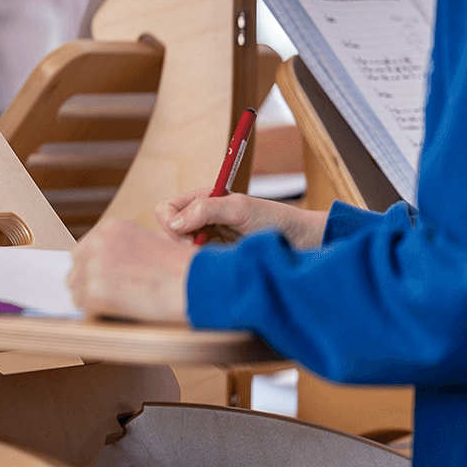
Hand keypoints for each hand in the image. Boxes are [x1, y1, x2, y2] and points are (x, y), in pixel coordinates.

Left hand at [67, 219, 193, 321]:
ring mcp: (94, 266)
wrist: (195, 283)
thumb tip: (103, 269)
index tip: (105, 280)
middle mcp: (98, 242)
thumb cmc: (182, 268)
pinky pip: (82, 306)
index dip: (94, 268)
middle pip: (75, 269)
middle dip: (89, 283)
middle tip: (111, 296)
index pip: (84, 250)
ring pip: (76, 289)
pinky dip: (96, 312)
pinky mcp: (95, 291)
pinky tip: (118, 311)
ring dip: (92, 299)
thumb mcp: (150, 242)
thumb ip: (122, 249)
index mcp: (110, 228)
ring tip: (119, 304)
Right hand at [157, 188, 325, 250]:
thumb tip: (173, 223)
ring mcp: (206, 239)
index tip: (190, 236)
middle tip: (199, 251)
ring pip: (177, 250)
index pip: (166, 209)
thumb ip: (205, 209)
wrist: (300, 241)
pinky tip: (216, 265)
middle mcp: (199, 219)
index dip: (171, 223)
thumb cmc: (273, 218)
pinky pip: (193, 263)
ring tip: (211, 258)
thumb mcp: (239, 208)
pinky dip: (199, 266)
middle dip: (177, 242)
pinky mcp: (214, 257)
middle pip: (167, 231)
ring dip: (188, 256)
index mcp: (201, 200)